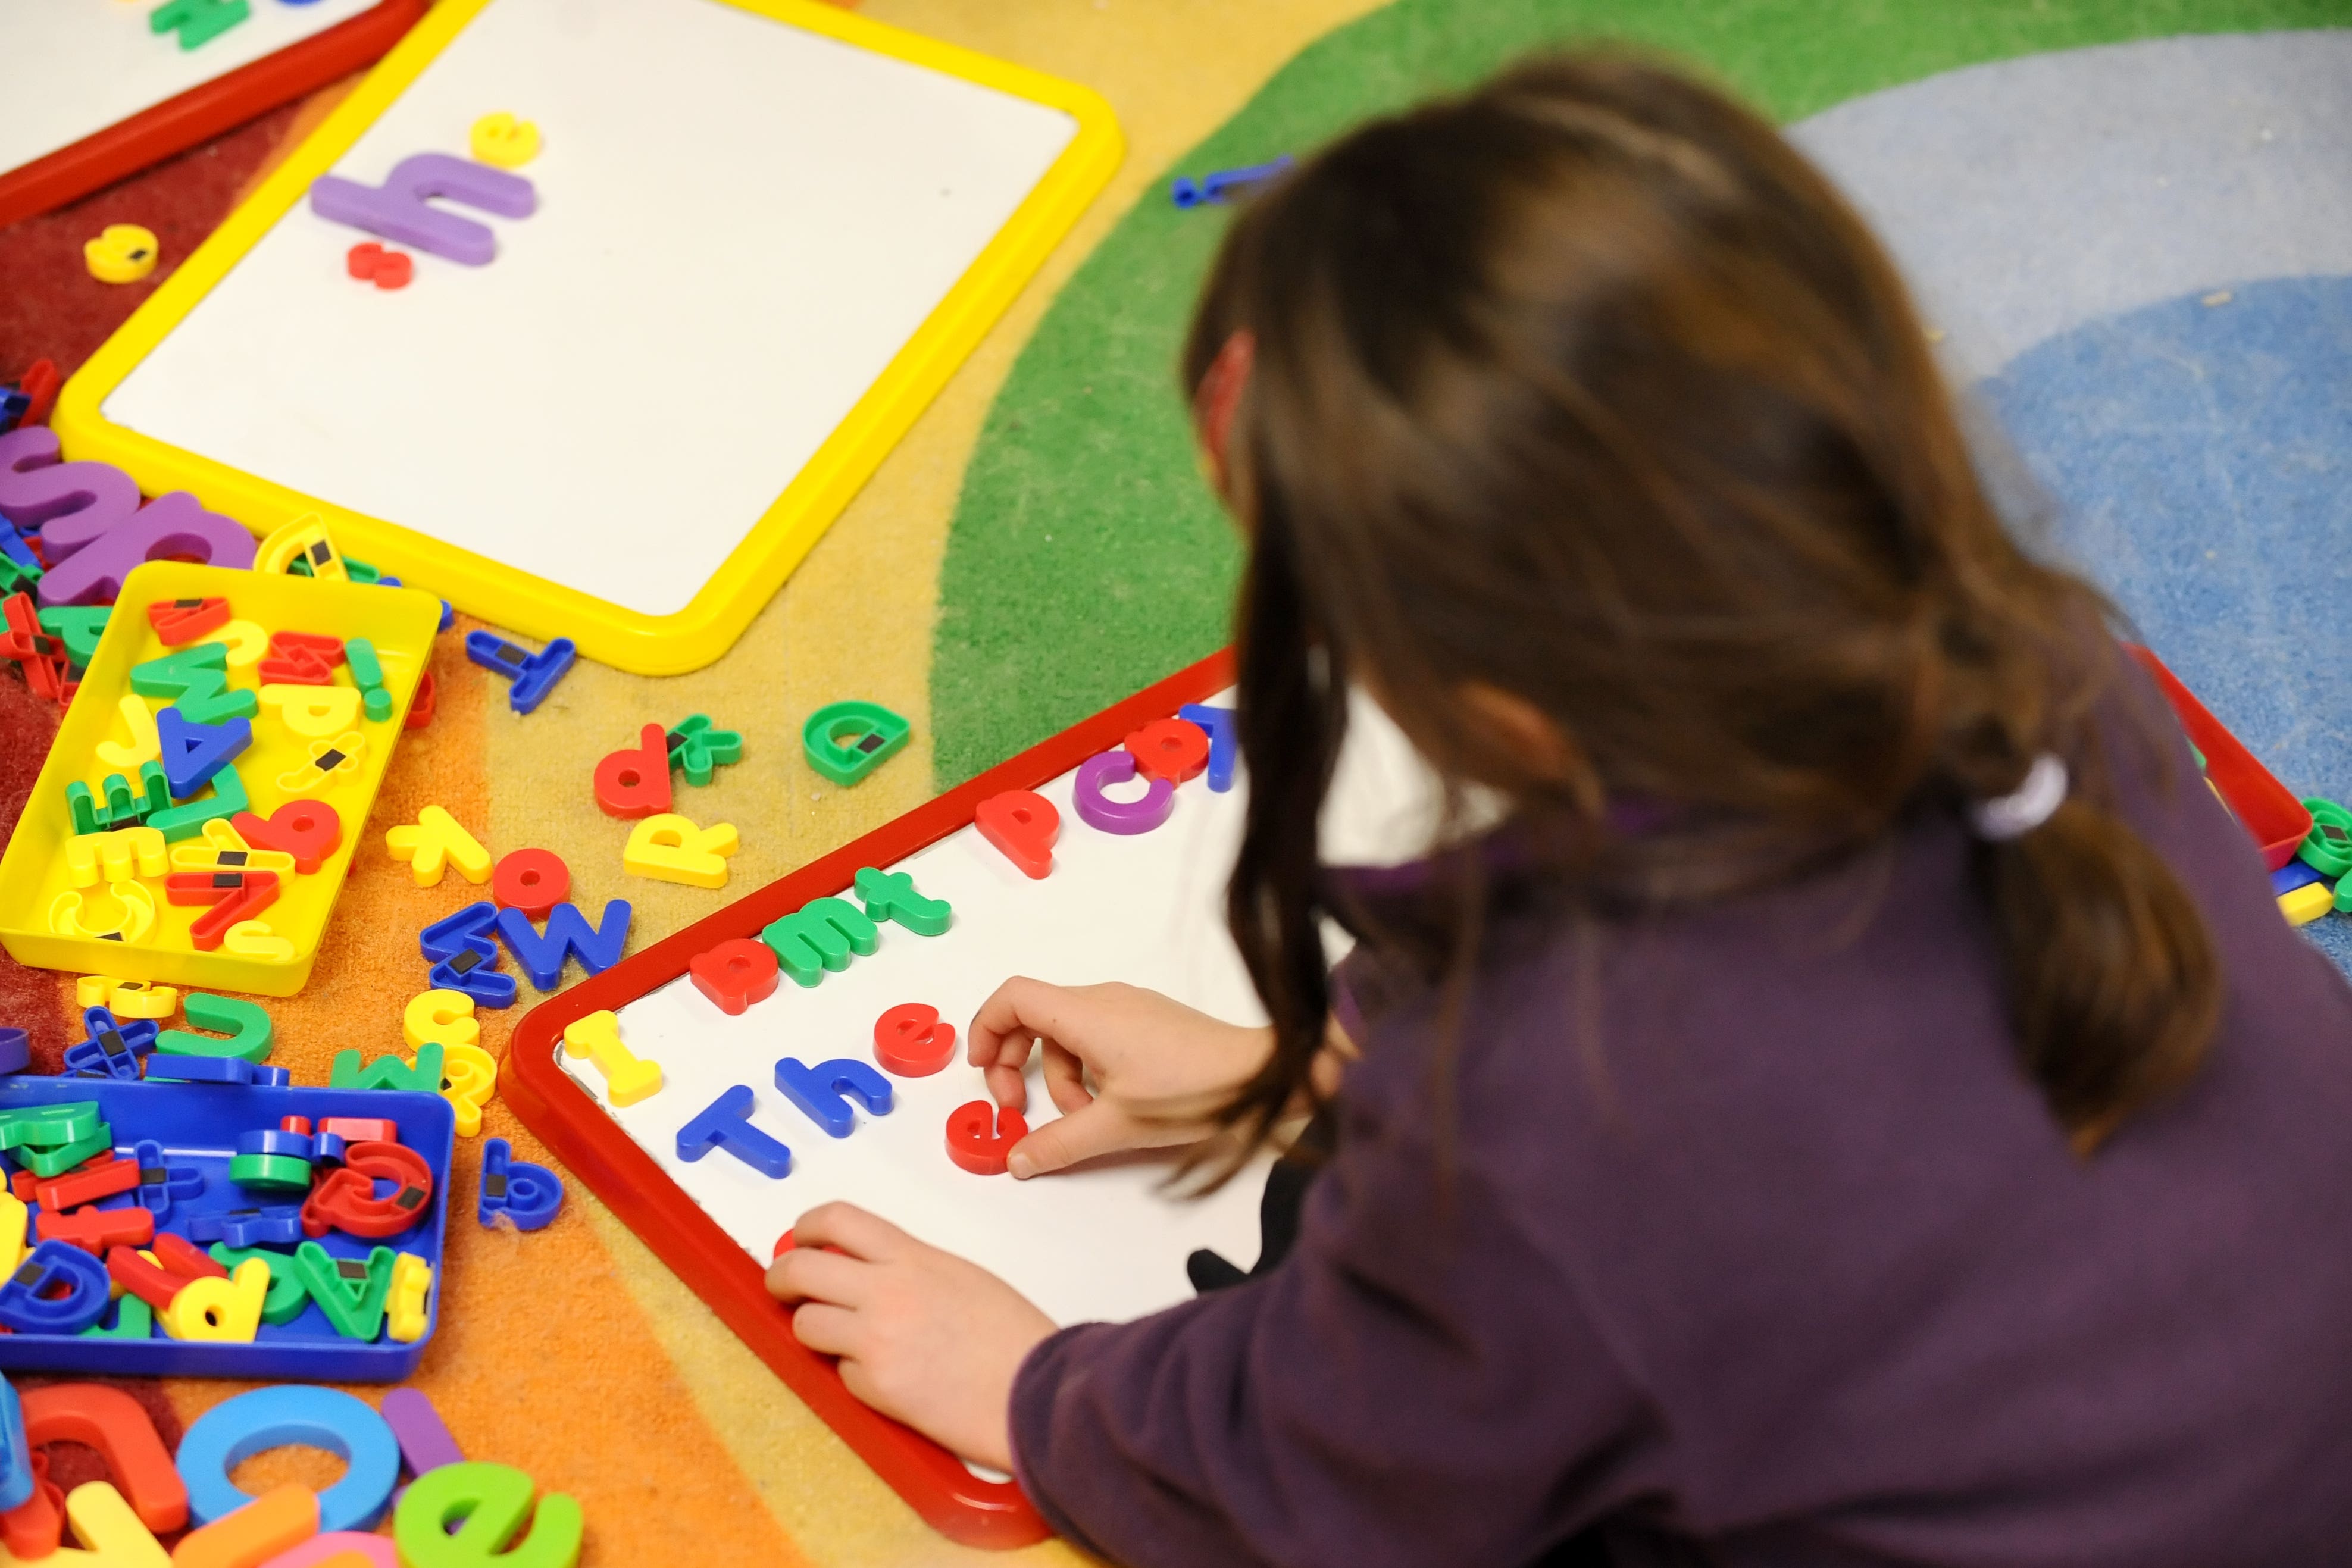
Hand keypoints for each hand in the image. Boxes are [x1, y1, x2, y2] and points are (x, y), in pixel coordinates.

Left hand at [767, 1203, 1054, 1471]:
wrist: (1036, 1390)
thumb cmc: (1014, 1338)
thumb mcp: (960, 1277)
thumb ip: (910, 1270)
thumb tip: (867, 1275)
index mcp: (912, 1257)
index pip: (837, 1220)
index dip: (806, 1228)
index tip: (799, 1240)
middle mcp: (886, 1290)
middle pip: (800, 1269)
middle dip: (781, 1278)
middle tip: (784, 1289)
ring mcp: (875, 1339)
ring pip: (806, 1325)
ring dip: (815, 1332)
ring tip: (840, 1342)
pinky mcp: (875, 1386)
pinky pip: (841, 1374)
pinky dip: (856, 1376)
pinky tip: (890, 1380)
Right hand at [966, 979, 1273, 1177]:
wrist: (1262, 1077)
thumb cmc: (1194, 1092)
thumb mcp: (1117, 1125)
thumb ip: (1059, 1143)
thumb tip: (1016, 1159)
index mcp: (1087, 1014)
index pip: (1013, 997)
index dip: (985, 1029)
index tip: (982, 1071)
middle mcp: (1103, 999)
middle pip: (1034, 1016)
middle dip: (1015, 1062)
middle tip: (1018, 1108)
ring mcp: (1128, 1007)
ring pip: (1066, 1034)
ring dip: (1059, 1077)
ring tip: (1084, 1117)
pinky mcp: (1147, 1022)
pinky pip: (1096, 1037)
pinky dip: (1087, 1070)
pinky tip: (1110, 1105)